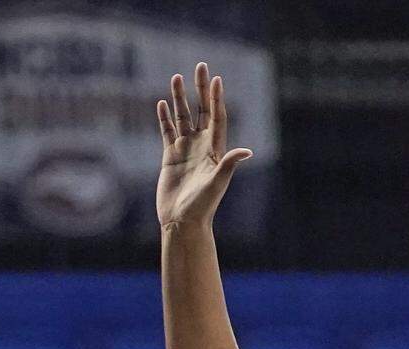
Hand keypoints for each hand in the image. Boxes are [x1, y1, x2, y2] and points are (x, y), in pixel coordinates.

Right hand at [157, 62, 251, 228]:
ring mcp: (185, 151)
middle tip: (200, 66)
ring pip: (182, 118)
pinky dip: (164, 118)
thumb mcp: (217, 183)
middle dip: (200, 89)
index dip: (216, 98)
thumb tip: (247, 151)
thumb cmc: (202, 206)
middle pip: (200, 112)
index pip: (217, 118)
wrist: (183, 222)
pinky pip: (167, 132)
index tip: (216, 78)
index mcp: (214, 151)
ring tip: (176, 77)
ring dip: (180, 98)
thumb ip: (229, 164)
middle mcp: (201, 147)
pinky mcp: (170, 158)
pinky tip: (162, 103)